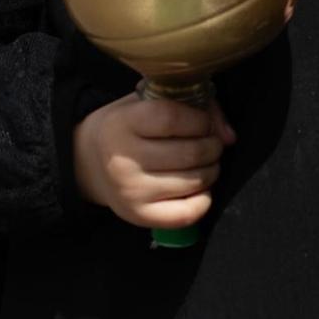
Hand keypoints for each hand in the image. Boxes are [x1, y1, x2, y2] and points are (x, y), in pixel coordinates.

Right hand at [73, 93, 234, 231]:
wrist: (89, 162)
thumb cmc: (128, 126)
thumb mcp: (148, 103)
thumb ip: (192, 106)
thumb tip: (230, 136)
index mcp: (122, 124)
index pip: (172, 118)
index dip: (200, 119)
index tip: (203, 122)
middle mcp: (123, 160)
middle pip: (190, 153)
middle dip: (213, 146)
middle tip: (211, 143)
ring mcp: (130, 191)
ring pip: (194, 181)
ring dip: (212, 169)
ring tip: (206, 161)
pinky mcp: (138, 216)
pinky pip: (187, 213)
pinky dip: (204, 199)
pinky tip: (199, 186)